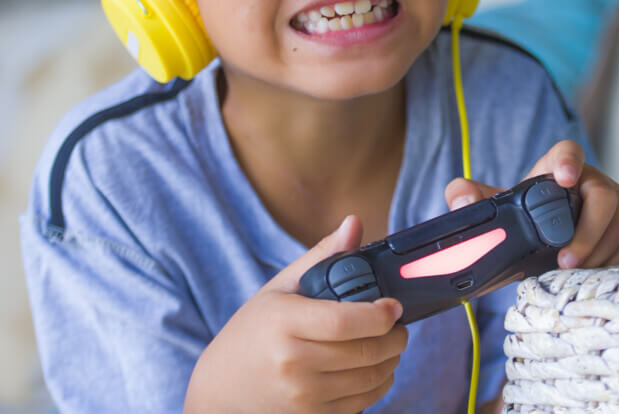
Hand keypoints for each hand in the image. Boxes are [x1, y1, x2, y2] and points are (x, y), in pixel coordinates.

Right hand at [184, 215, 407, 413]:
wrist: (220, 390)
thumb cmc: (252, 333)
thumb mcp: (279, 289)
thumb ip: (321, 256)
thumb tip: (354, 223)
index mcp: (283, 322)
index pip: (344, 322)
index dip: (379, 315)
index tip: (394, 307)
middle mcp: (292, 363)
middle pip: (365, 352)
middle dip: (395, 338)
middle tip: (398, 326)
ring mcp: (302, 396)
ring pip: (369, 380)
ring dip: (391, 361)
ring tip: (390, 345)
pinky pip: (361, 403)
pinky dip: (378, 385)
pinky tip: (374, 369)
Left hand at [445, 140, 618, 268]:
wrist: (549, 245)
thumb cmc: (525, 222)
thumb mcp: (495, 210)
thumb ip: (469, 198)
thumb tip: (461, 200)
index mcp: (558, 167)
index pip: (568, 152)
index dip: (569, 161)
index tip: (564, 178)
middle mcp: (594, 180)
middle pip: (604, 197)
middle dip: (587, 232)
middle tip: (564, 261)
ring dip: (599, 255)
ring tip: (572, 275)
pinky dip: (615, 263)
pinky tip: (593, 276)